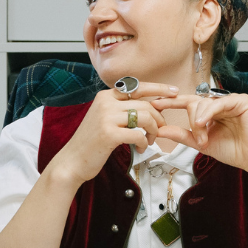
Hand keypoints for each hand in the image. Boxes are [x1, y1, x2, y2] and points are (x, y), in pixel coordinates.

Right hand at [48, 83, 174, 187]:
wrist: (72, 161)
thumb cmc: (92, 142)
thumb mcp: (105, 118)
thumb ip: (123, 110)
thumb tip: (152, 107)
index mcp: (106, 96)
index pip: (138, 86)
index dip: (159, 89)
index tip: (174, 93)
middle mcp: (106, 102)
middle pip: (145, 104)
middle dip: (158, 119)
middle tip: (158, 133)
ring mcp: (106, 117)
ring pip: (145, 118)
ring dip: (153, 132)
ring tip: (149, 142)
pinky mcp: (109, 134)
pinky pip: (139, 134)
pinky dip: (144, 143)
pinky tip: (140, 149)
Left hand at [152, 92, 247, 180]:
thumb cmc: (232, 150)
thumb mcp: (201, 143)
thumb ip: (182, 135)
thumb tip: (160, 130)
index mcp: (210, 111)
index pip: (187, 102)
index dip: (170, 102)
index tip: (154, 104)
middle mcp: (219, 103)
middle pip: (194, 102)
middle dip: (192, 122)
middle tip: (199, 140)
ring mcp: (231, 100)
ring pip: (204, 102)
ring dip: (200, 121)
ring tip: (204, 138)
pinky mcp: (242, 100)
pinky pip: (219, 102)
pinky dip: (209, 113)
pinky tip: (204, 123)